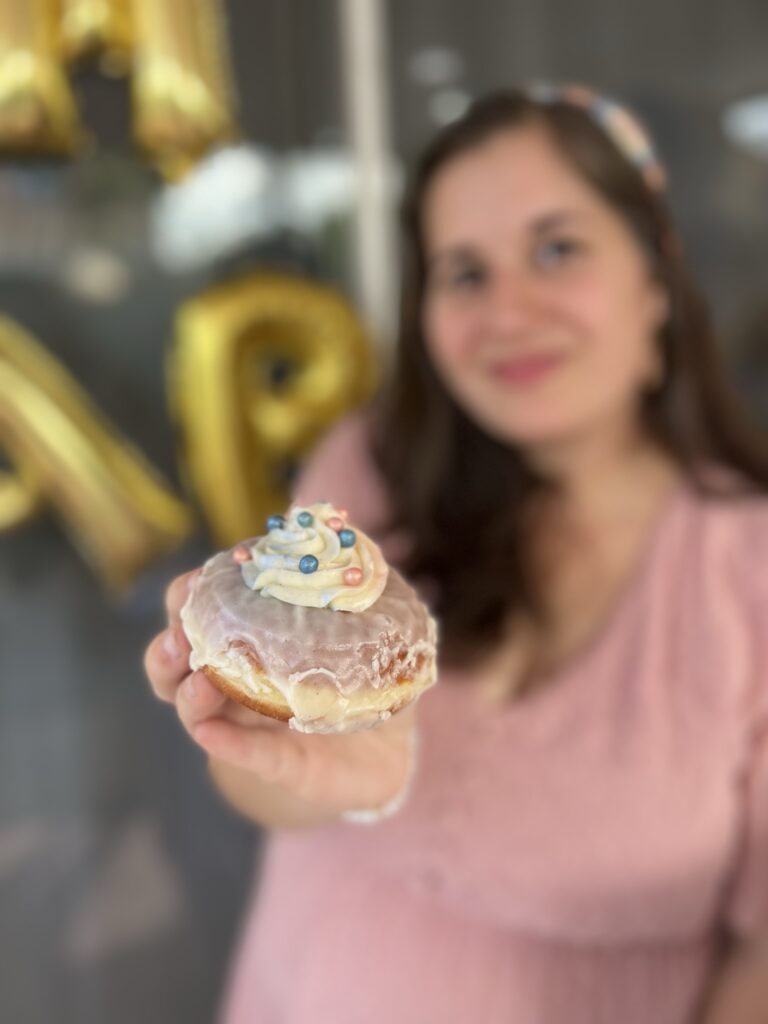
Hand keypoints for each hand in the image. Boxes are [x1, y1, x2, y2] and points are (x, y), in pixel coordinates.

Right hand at [143, 570, 416, 822]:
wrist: (393, 748)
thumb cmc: (367, 676)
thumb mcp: (368, 627)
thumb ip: (353, 589)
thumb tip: (344, 541)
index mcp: (252, 637)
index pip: (205, 608)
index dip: (191, 593)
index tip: (199, 580)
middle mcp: (237, 678)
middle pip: (178, 659)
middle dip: (169, 644)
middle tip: (182, 634)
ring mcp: (250, 723)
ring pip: (196, 709)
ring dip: (187, 693)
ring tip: (199, 683)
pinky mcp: (277, 763)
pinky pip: (245, 752)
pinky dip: (227, 742)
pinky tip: (212, 732)